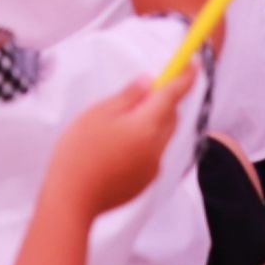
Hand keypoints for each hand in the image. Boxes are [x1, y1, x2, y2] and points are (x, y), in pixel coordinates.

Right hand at [35, 74, 188, 221]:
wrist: (72, 201)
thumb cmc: (80, 151)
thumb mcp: (98, 113)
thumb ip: (128, 96)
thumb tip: (149, 82)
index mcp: (148, 126)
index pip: (174, 95)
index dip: (184, 77)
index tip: (192, 64)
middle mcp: (157, 148)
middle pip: (171, 117)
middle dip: (163, 102)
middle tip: (139, 96)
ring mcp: (153, 168)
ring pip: (161, 137)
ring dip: (152, 124)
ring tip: (118, 126)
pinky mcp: (144, 183)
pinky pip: (152, 155)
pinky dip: (144, 145)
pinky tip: (117, 149)